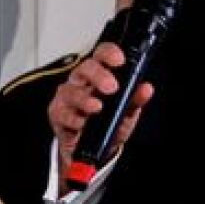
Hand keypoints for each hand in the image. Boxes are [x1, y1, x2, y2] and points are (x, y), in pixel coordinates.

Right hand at [48, 42, 153, 190]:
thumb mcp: (126, 113)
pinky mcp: (58, 113)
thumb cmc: (108, 124)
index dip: (109, 53)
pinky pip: (62, 113)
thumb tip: (146, 89)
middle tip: (111, 87)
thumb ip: (135, 100)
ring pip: (71, 90)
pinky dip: (73, 119)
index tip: (119, 60)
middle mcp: (81, 81)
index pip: (102, 55)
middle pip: (85, 68)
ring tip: (97, 107)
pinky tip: (83, 123)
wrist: (93, 149)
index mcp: (99, 75)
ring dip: (85, 99)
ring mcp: (67, 96)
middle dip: (99, 75)